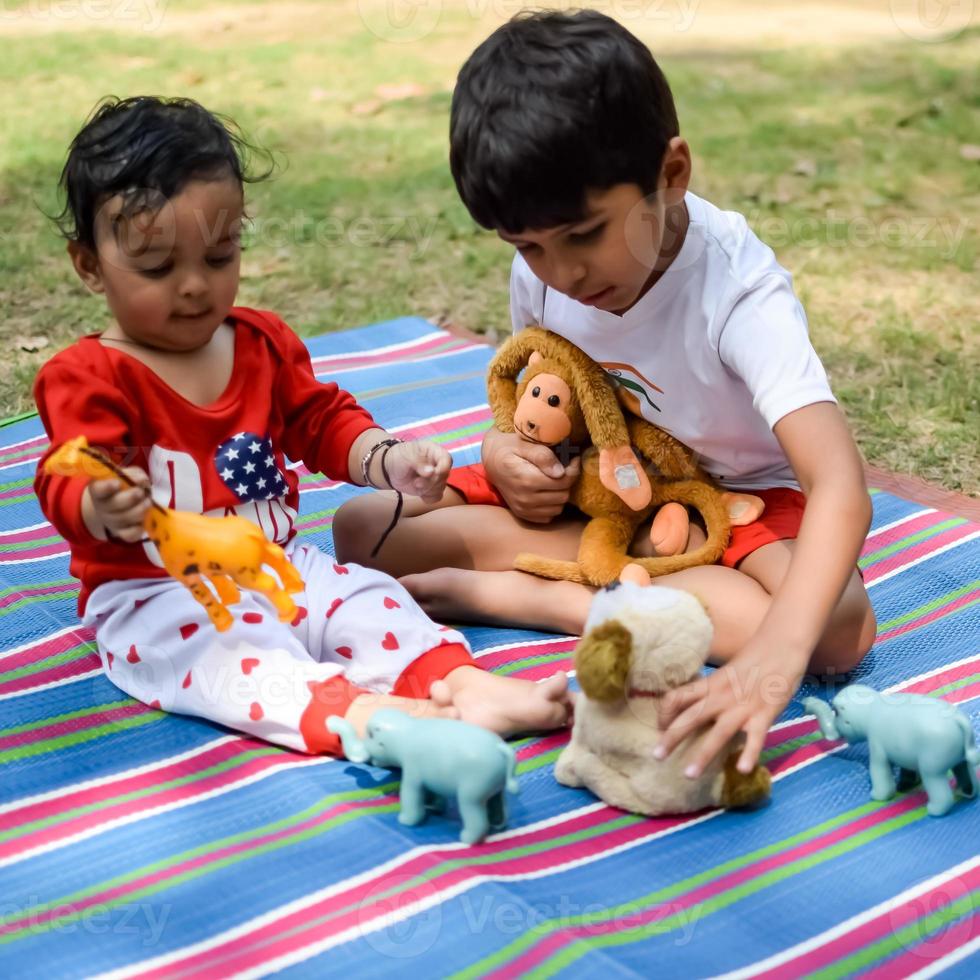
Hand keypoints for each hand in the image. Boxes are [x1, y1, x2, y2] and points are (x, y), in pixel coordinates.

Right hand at [83, 467, 151, 542]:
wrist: (119, 506)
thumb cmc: (124, 487)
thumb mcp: (127, 475)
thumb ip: (133, 474)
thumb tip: (142, 480)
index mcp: (99, 489)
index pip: (98, 489)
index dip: (107, 487)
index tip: (117, 483)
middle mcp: (102, 507)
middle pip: (115, 504)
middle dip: (131, 497)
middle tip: (141, 492)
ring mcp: (111, 522)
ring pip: (126, 518)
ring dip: (141, 509)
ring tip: (147, 502)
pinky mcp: (121, 533)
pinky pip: (130, 535)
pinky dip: (139, 528)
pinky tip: (143, 521)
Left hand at [383, 440, 451, 501]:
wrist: (391, 468)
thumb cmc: (400, 456)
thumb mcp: (407, 456)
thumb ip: (419, 463)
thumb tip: (431, 472)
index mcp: (436, 452)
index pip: (447, 460)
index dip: (442, 469)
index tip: (431, 474)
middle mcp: (439, 465)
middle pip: (444, 477)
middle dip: (430, 482)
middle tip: (416, 482)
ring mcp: (436, 478)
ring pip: (441, 488)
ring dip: (427, 490)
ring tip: (415, 484)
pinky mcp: (432, 489)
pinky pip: (437, 497)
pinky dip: (428, 497)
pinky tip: (419, 493)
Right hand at [482, 429, 580, 522]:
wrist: (491, 461)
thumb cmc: (509, 448)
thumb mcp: (524, 444)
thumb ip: (543, 456)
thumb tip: (560, 473)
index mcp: (527, 480)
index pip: (564, 481)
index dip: (573, 470)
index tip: (573, 459)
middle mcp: (525, 499)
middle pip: (563, 495)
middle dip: (567, 482)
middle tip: (564, 468)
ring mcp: (523, 509)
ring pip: (558, 508)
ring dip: (560, 494)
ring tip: (555, 480)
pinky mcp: (522, 514)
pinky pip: (548, 517)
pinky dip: (551, 506)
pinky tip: (547, 492)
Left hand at [653, 638, 807, 776]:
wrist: (780, 647)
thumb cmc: (752, 661)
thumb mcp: (724, 674)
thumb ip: (711, 690)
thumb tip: (695, 706)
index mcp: (709, 684)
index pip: (677, 697)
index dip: (664, 713)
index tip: (659, 728)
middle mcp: (721, 696)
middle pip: (691, 717)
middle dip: (671, 738)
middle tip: (656, 756)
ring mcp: (743, 707)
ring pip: (718, 733)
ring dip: (703, 755)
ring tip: (688, 775)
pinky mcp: (765, 714)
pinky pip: (756, 738)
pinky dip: (750, 754)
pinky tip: (742, 770)